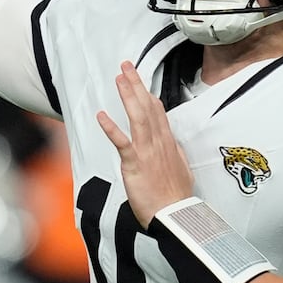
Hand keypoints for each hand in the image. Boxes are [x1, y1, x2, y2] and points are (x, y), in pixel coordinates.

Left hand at [96, 61, 194, 227]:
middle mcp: (159, 143)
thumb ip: (174, 154)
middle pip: (148, 107)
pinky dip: (112, 128)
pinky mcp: (135, 164)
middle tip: (127, 66)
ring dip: (128, 96)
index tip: (140, 81)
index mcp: (168, 144)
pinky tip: (102, 115)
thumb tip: (171, 144)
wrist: (174, 216)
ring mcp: (147, 152)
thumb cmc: (176, 198)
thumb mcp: (181, 170)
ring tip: (119, 78)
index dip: (148, 94)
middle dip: (137, 85)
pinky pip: (122, 142)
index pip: (158, 113)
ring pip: (137, 117)